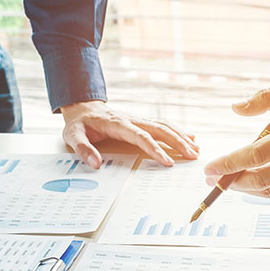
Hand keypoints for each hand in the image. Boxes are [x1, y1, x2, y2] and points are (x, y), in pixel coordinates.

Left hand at [60, 100, 198, 167]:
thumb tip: (96, 163)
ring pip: (165, 125)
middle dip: (178, 143)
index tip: (168, 162)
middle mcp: (132, 120)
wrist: (83, 107)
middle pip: (160, 129)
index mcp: (118, 124)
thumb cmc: (80, 124)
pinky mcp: (142, 121)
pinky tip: (190, 138)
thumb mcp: (73, 136)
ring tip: (196, 150)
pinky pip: (163, 124)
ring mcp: (139, 119)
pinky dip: (178, 131)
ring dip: (181, 137)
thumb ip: (83, 149)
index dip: (155, 149)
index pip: (141, 137)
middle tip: (192, 156)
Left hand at [204, 81, 269, 197]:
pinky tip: (255, 179)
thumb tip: (235, 108)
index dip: (229, 164)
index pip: (256, 154)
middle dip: (232, 182)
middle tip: (213, 179)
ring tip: (230, 180)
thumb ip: (265, 98)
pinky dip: (267, 187)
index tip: (210, 168)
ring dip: (247, 188)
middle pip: (261, 179)